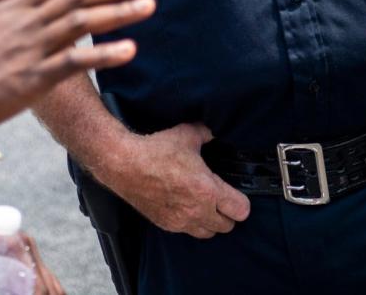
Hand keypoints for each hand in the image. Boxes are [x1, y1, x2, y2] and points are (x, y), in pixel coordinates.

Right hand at [0, 0, 157, 131]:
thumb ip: (5, 20)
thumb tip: (18, 12)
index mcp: (12, 10)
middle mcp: (25, 24)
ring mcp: (30, 50)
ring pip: (82, 22)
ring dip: (119, 12)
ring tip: (149, 6)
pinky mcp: (33, 80)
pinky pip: (74, 63)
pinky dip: (104, 55)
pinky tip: (130, 51)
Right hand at [100, 121, 249, 238]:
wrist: (124, 164)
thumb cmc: (155, 150)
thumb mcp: (186, 134)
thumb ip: (206, 133)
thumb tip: (215, 132)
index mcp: (207, 190)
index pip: (241, 210)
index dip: (241, 201)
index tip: (236, 193)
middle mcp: (197, 210)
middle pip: (227, 226)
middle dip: (227, 213)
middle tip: (221, 198)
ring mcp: (181, 221)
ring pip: (208, 233)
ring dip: (210, 221)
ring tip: (204, 205)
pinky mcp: (166, 224)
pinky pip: (187, 231)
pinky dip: (191, 222)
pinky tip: (185, 207)